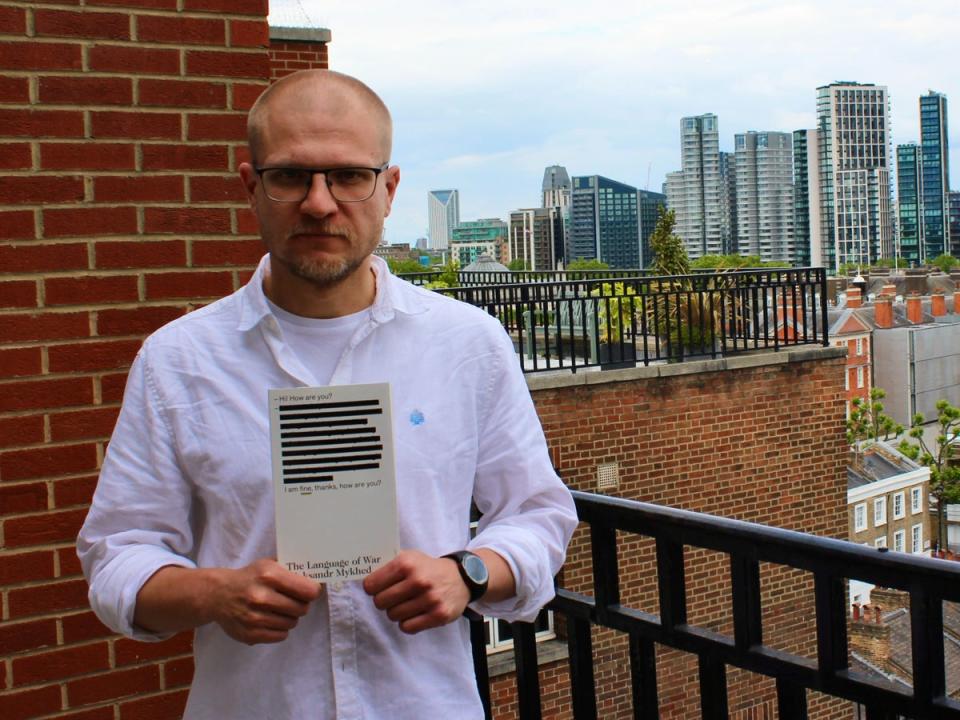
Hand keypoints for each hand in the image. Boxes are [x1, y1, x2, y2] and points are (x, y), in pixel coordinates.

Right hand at [206, 559, 321, 644]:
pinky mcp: (250, 634)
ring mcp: (255, 618)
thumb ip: (290, 569)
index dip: (313, 591)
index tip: (311, 591)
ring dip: (290, 617)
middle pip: (302, 609)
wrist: (218, 594)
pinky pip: (281, 636)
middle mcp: (261, 597)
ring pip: (292, 623)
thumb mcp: (268, 564)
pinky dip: (280, 629)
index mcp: (269, 575)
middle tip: (294, 601)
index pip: (308, 590)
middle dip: (301, 605)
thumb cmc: (249, 577)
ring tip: (280, 609)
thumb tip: (318, 575)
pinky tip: (272, 619)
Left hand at [362, 550, 468, 633]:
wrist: (462, 577)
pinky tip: (415, 613)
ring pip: (393, 616)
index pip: (371, 585)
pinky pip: (407, 627)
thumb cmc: (428, 568)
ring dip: (396, 612)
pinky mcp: (438, 615)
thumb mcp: (410, 558)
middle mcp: (418, 580)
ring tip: (407, 604)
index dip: (372, 588)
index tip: (377, 588)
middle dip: (383, 601)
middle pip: (380, 602)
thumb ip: (388, 566)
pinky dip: (407, 623)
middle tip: (393, 598)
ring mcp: (430, 599)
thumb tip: (363, 576)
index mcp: (407, 563)